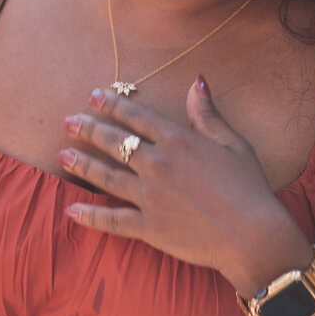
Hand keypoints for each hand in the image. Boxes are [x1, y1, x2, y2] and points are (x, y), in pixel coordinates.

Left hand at [61, 79, 307, 292]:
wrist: (252, 234)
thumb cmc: (248, 186)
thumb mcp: (233, 143)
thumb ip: (207, 114)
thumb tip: (196, 81)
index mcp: (177, 140)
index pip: (136, 117)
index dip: (112, 104)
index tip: (93, 95)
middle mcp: (157, 164)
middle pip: (113, 142)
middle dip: (88, 129)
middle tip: (68, 122)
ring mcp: (149, 197)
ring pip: (105, 176)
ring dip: (81, 164)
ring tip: (62, 155)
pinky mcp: (147, 227)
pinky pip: (111, 220)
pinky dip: (89, 215)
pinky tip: (71, 210)